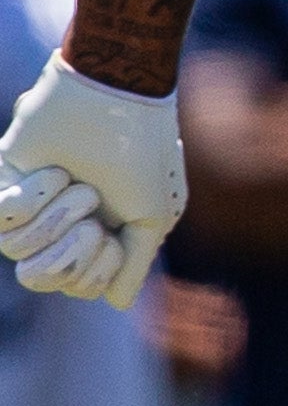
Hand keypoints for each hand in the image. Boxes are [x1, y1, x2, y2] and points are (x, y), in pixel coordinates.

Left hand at [0, 57, 187, 307]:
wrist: (114, 100)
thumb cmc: (143, 155)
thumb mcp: (153, 217)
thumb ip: (133, 263)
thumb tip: (115, 305)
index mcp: (95, 234)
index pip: (76, 287)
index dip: (92, 271)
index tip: (113, 239)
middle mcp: (58, 224)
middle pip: (39, 278)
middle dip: (71, 251)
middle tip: (93, 212)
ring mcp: (30, 203)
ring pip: (16, 251)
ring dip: (56, 217)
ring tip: (76, 183)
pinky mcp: (2, 179)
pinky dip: (32, 196)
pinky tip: (52, 171)